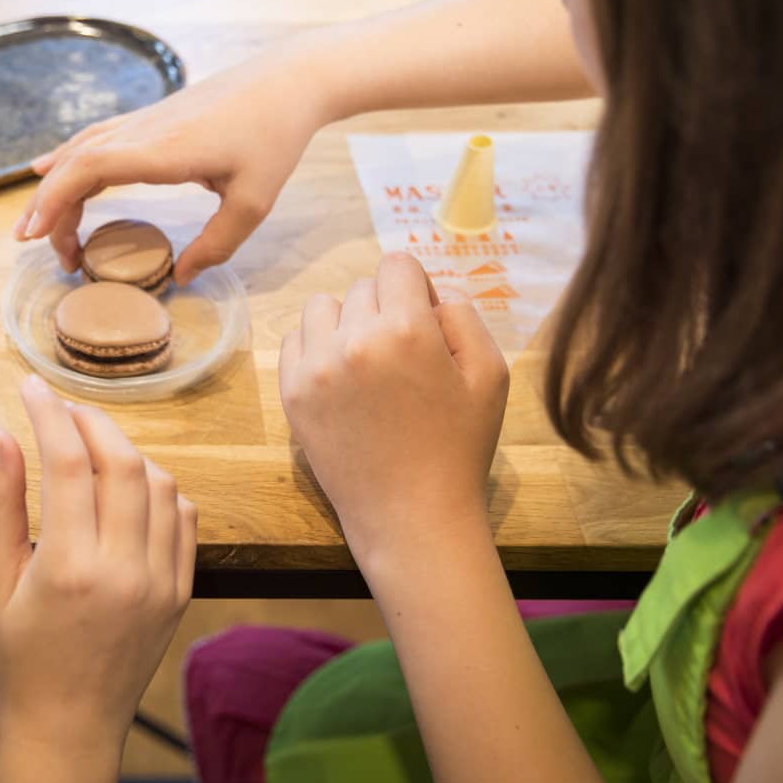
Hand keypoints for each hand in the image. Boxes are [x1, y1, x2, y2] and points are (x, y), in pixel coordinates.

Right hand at [0, 376, 195, 782]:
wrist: (69, 723)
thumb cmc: (20, 654)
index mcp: (69, 569)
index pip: (68, 465)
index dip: (49, 415)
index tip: (31, 386)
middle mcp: (124, 571)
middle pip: (122, 463)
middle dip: (91, 422)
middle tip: (63, 408)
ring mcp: (161, 581)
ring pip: (160, 484)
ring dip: (127, 452)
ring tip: (91, 446)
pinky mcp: (181, 590)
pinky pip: (184, 517)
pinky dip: (159, 488)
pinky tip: (128, 485)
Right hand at [15, 41, 331, 284]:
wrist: (289, 80)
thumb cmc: (275, 136)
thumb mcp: (253, 202)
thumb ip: (216, 244)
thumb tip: (182, 276)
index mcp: (161, 150)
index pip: (88, 170)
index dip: (55, 201)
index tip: (38, 237)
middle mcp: (143, 131)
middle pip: (74, 164)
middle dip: (47, 205)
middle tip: (41, 250)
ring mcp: (144, 120)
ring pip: (81, 150)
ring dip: (54, 184)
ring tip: (37, 223)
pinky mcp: (152, 117)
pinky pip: (97, 139)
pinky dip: (69, 159)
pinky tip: (49, 169)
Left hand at [279, 253, 508, 566]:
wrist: (412, 516)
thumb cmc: (460, 447)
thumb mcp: (490, 374)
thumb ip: (463, 315)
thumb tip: (429, 294)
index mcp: (406, 330)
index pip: (398, 265)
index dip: (416, 289)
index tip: (424, 324)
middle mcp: (354, 340)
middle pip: (363, 288)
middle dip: (385, 310)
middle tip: (403, 357)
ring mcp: (316, 368)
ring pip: (323, 308)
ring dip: (346, 323)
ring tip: (367, 363)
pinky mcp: (292, 394)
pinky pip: (295, 340)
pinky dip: (317, 348)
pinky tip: (342, 379)